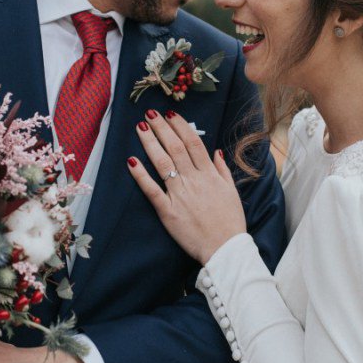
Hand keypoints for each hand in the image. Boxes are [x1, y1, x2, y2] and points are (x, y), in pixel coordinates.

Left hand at [128, 110, 247, 262]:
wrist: (225, 248)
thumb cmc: (230, 222)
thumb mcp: (232, 192)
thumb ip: (222, 170)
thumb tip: (216, 151)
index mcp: (210, 175)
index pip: (193, 143)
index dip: (180, 126)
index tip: (170, 114)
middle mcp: (194, 180)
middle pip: (175, 148)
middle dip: (162, 128)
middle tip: (150, 114)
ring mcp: (180, 195)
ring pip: (162, 163)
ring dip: (150, 143)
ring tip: (141, 127)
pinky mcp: (168, 211)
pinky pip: (152, 190)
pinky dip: (140, 175)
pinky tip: (131, 161)